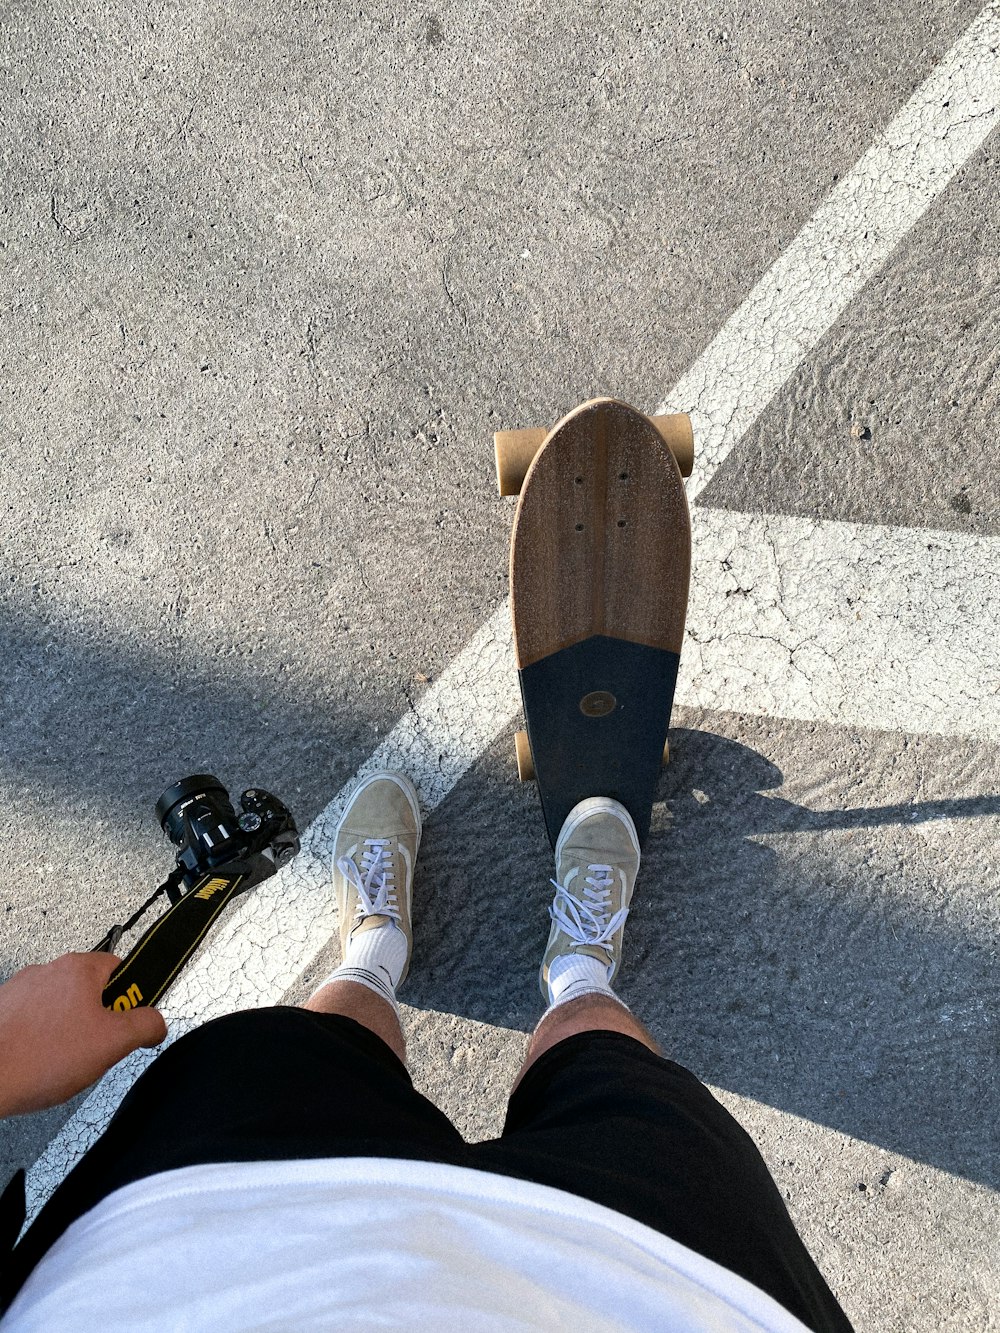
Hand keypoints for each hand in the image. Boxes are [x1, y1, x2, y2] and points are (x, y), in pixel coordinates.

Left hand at [0, 952, 166, 1115]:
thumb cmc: (36, 1059)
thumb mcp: (112, 1044)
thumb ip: (145, 1026)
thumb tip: (156, 1023)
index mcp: (78, 969)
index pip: (121, 968)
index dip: (132, 997)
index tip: (131, 1018)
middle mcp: (48, 971)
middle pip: (90, 990)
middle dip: (98, 1019)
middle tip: (97, 1046)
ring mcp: (21, 990)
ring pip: (61, 1007)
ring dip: (68, 1030)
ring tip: (63, 1059)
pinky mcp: (3, 1012)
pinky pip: (34, 1021)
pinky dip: (40, 1039)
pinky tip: (40, 1062)